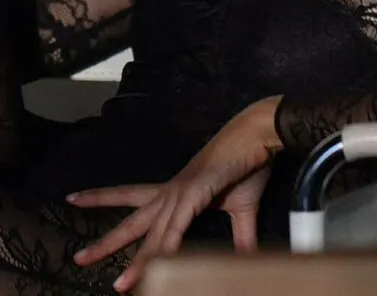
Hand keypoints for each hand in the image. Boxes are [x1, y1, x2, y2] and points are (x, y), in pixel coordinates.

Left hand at [68, 95, 283, 292]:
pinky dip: (169, 247)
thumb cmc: (248, 163)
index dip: (106, 200)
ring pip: (153, 232)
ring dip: (138, 261)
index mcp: (178, 191)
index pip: (135, 198)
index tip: (77, 199)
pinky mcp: (197, 191)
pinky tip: (159, 266)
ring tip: (120, 285)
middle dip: (106, 241)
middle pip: (133, 218)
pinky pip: (178, 227)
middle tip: (78, 258)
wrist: (259, 135)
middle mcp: (173, 191)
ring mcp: (182, 190)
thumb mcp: (242, 207)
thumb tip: (246, 261)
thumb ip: (241, 237)